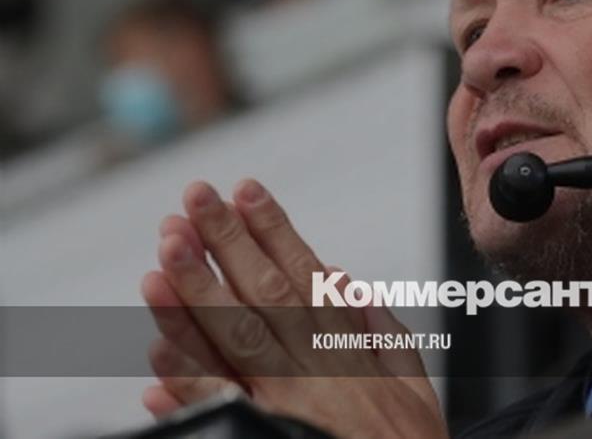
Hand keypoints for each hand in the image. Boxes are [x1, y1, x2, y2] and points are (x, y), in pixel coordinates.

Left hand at [140, 179, 446, 437]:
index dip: (275, 230)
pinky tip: (159, 342)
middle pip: (264, 295)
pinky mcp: (263, 438)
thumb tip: (347, 282)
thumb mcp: (416, 390)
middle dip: (226, 242)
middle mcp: (316, 373)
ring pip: (235, 340)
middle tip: (193, 199)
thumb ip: (384, 334)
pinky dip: (189, 375)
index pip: (306, 276)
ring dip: (198, 293)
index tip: (247, 192)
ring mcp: (286, 408)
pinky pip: (219, 406)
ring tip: (166, 249)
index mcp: (353, 353)